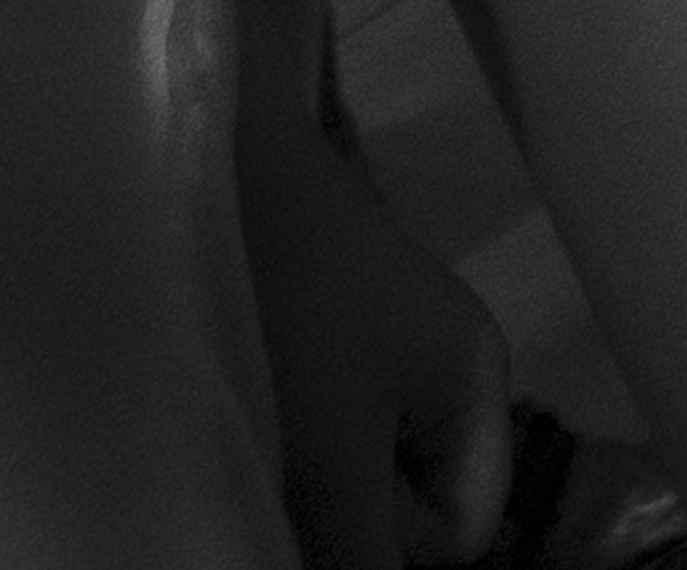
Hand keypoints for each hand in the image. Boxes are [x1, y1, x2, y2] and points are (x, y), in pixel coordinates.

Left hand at [232, 102, 517, 569]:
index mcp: (474, 382)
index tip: (329, 502)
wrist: (211, 157)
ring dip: (292, 484)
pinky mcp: (310, 331)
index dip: (393, 547)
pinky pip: (308, 433)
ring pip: (344, 476)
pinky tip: (228, 414)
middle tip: (281, 472)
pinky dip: (267, 445)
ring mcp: (370, 348)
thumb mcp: (335, 456)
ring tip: (246, 437)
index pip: (459, 533)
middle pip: (400, 507)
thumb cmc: (290, 306)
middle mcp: (434, 368)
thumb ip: (367, 553)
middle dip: (338, 515)